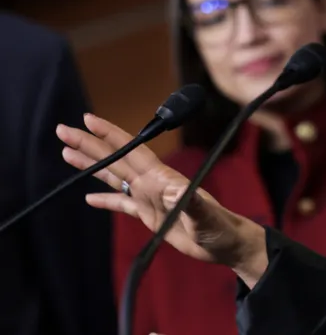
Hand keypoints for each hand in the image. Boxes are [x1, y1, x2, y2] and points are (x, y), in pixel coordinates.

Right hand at [57, 114, 267, 282]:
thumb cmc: (218, 227)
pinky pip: (122, 204)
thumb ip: (190, 203)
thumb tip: (176, 191)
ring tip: (67, 153)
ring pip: (114, 177)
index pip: (130, 150)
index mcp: (161, 178)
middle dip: (89, 144)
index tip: (88, 119)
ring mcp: (149, 198)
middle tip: (63, 130)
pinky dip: (105, 200)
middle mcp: (152, 183)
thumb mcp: (205, 215)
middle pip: (115, 159)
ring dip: (91, 166)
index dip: (110, 134)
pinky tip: (88, 198)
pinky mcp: (150, 215)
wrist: (225, 244)